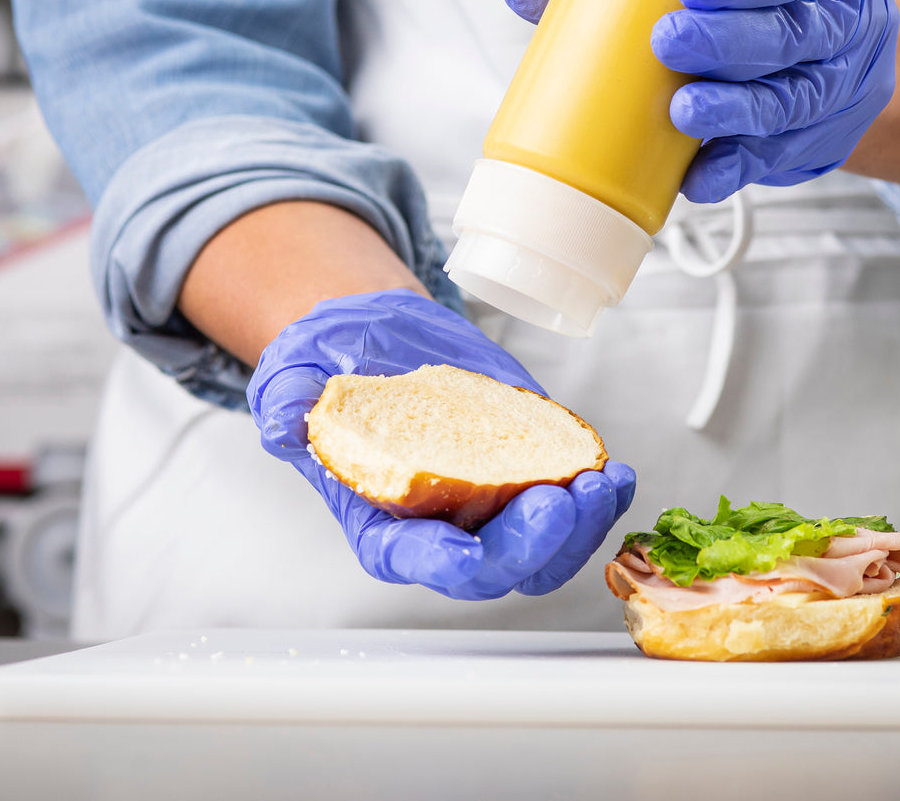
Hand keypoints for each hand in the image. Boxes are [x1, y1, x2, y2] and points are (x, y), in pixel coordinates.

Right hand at [247, 287, 635, 598]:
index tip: (464, 549)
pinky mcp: (530, 465)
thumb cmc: (330, 365)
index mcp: (381, 518)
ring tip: (602, 484)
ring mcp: (492, 497)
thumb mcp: (293, 370)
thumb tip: (288, 422)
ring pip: (545, 548)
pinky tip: (612, 470)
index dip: (440, 562)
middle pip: (494, 565)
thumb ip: (287, 399)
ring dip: (581, 528)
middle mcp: (442, 520)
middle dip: (531, 545)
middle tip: (558, 501)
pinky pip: (572, 502)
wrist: (379, 335)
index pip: (411, 559)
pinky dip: (598, 496)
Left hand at [502, 0, 897, 202]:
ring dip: (732, 110)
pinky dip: (732, 168)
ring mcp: (834, 90)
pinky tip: (698, 176)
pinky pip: (774, 160)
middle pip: (792, 35)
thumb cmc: (762, 6)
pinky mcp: (812, 144)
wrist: (842, 65)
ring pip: (788, 102)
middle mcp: (841, 26)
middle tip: (668, 39)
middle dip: (729, 40)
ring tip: (681, 111)